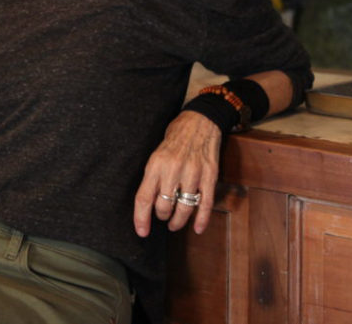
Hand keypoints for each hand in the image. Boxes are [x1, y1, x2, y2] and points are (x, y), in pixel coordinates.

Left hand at [133, 110, 220, 237]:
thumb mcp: (157, 153)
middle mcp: (174, 169)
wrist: (201, 120)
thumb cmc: (175, 137)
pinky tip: (197, 228)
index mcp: (156, 163)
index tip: (142, 231)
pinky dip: (201, 220)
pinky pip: (205, 204)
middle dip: (162, 215)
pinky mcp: (210, 175)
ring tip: (174, 223)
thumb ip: (153, 176)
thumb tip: (148, 204)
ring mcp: (193, 173)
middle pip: (164, 207)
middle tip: (162, 214)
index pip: (144, 198)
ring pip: (184, 209)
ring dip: (178, 221)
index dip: (141, 218)